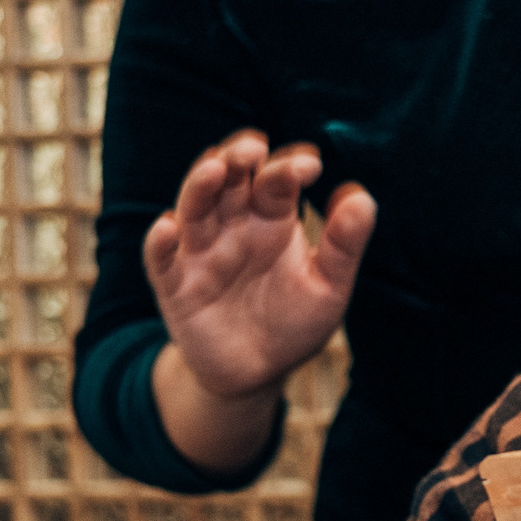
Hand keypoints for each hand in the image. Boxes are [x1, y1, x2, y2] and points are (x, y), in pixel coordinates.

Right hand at [146, 130, 375, 400]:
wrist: (258, 373)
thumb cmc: (295, 323)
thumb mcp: (329, 287)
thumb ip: (344, 244)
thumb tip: (360, 195)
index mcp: (272, 217)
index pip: (276, 178)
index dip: (288, 166)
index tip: (309, 166)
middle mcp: (233, 224)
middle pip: (230, 178)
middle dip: (238, 157)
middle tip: (254, 147)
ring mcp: (200, 251)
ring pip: (194, 206)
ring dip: (200, 184)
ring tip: (215, 168)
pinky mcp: (175, 284)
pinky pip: (161, 258)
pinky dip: (160, 241)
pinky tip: (168, 227)